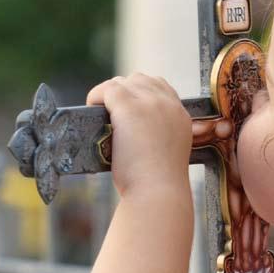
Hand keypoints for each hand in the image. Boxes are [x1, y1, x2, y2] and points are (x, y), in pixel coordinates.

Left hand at [87, 74, 191, 195]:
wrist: (158, 191)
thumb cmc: (159, 184)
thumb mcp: (168, 153)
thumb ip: (159, 136)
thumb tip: (136, 134)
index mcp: (181, 115)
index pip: (161, 88)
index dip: (142, 94)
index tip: (130, 108)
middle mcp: (168, 104)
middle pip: (141, 80)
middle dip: (125, 91)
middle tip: (111, 111)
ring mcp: (149, 103)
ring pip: (123, 82)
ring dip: (109, 94)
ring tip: (101, 112)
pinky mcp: (129, 107)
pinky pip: (107, 89)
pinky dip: (96, 96)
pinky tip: (92, 110)